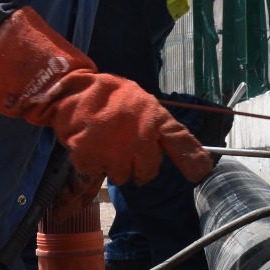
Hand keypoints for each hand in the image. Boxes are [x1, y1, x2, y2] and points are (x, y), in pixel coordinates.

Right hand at [0, 7, 212, 186]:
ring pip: (121, 177)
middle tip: (124, 152)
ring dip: (113, 166)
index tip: (199, 173)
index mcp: (155, 119)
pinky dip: (91, 164)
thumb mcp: (141, 103)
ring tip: (104, 144)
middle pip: (148, 173)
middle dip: (138, 168)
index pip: (181, 143)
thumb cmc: (109, 96)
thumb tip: (170, 150)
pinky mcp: (93, 160)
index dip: (193, 161)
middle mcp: (140, 139)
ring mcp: (116, 152)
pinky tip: (90, 145)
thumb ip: (157, 126)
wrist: (71, 91)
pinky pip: (97, 173)